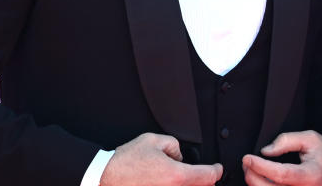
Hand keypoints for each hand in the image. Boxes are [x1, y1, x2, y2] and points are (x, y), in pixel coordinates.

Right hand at [101, 132, 222, 185]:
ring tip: (177, 176)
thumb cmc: (125, 162)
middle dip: (203, 180)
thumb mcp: (153, 141)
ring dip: (188, 185)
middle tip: (201, 173)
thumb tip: (179, 156)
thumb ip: (174, 145)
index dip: (216, 170)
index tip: (218, 168)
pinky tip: (168, 182)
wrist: (103, 179)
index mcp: (177, 176)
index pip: (208, 176)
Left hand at [242, 130, 321, 185]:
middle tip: (247, 163)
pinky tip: (261, 180)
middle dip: (252, 176)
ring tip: (251, 170)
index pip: (280, 174)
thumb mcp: (311, 139)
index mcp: (310, 175)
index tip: (248, 158)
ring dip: (255, 184)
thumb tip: (266, 151)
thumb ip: (287, 140)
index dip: (260, 166)